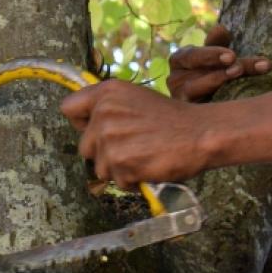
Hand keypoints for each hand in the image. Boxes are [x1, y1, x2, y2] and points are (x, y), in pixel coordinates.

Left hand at [61, 80, 214, 187]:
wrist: (202, 133)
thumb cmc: (171, 120)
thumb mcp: (135, 99)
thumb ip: (108, 108)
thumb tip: (87, 125)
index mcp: (107, 92)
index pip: (69, 108)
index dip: (82, 123)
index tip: (98, 129)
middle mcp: (104, 112)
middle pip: (85, 147)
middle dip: (104, 153)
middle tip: (133, 146)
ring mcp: (111, 137)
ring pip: (100, 167)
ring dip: (119, 168)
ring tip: (143, 155)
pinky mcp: (121, 161)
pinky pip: (117, 180)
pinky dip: (132, 179)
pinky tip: (149, 165)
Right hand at [168, 25, 271, 101]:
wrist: (208, 107)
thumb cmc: (213, 73)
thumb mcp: (217, 57)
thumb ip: (218, 43)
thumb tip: (220, 28)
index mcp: (180, 59)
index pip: (192, 55)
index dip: (211, 54)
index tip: (232, 55)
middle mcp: (174, 79)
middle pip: (196, 71)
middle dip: (218, 68)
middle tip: (239, 67)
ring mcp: (177, 97)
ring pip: (193, 90)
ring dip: (216, 82)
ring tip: (236, 76)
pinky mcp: (184, 114)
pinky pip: (196, 109)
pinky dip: (212, 103)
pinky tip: (230, 100)